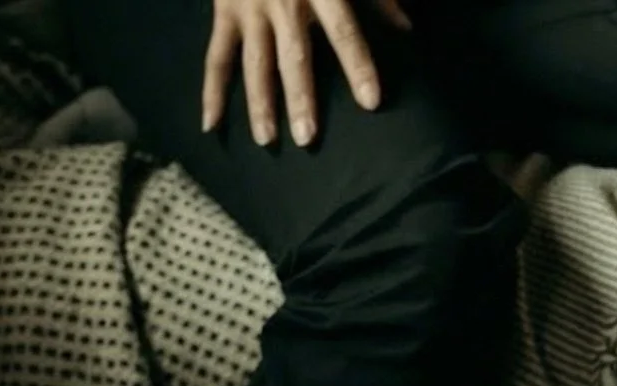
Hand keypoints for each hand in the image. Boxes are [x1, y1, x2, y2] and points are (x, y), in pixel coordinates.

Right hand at [201, 0, 409, 145]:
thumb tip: (405, 27)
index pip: (343, 32)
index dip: (358, 66)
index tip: (371, 102)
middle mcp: (283, 2)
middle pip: (293, 56)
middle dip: (299, 97)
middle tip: (307, 137)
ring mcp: (250, 9)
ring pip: (254, 62)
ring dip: (259, 103)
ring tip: (267, 140)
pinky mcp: (224, 13)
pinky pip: (216, 56)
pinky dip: (211, 91)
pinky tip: (211, 125)